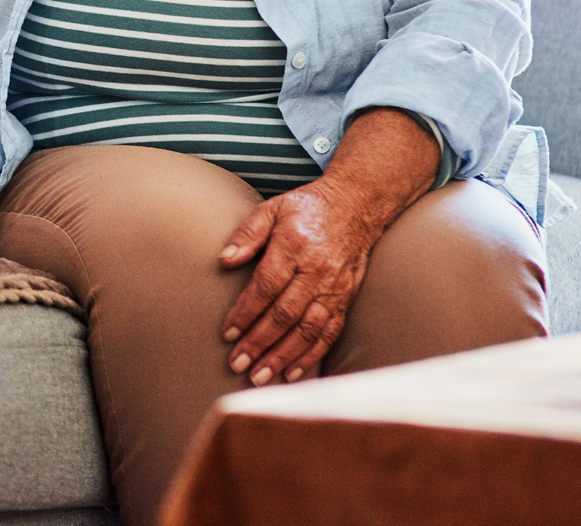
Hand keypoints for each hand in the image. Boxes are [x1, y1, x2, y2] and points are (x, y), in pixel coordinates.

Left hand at [217, 107, 439, 384]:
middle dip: (260, 342)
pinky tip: (293, 372)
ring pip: (308, 329)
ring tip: (261, 375)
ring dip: (283, 356)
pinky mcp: (346, 298)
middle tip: (238, 364)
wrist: (356, 206)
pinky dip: (311, 355)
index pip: (267, 285)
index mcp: (295, 245)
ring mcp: (335, 287)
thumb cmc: (306, 208)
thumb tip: (224, 260)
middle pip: (286, 313)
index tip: (228, 332)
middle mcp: (317, 270)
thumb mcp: (272, 208)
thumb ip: (247, 233)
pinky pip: (329, 332)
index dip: (246, 312)